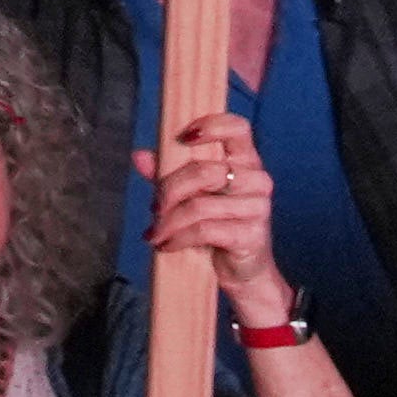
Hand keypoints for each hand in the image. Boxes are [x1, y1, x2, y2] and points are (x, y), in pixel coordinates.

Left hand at [146, 111, 291, 326]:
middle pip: (203, 171)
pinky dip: (178, 238)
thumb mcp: (190, 195)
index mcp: (245, 160)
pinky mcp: (252, 234)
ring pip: (199, 205)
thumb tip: (139, 155)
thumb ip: (166, 172)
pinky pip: (204, 230)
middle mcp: (257, 179)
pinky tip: (166, 244)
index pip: (238, 128)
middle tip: (153, 207)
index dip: (211, 125)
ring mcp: (258, 207)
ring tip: (155, 232)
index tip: (182, 136)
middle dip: (168, 190)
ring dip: (169, 220)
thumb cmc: (216, 224)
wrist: (242, 271)